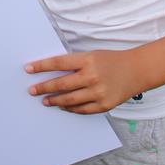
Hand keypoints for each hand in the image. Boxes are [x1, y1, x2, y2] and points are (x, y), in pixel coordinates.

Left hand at [25, 49, 145, 113]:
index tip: (28, 69)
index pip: (59, 63)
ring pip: (70, 99)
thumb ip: (74, 64)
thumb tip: (51, 72)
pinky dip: (71, 108)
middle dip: (44, 87)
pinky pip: (83, 109)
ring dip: (55, 100)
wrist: (137, 70)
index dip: (42, 66)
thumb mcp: (92, 56)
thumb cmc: (111, 60)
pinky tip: (62, 106)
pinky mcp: (105, 105)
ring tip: (44, 100)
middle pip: (62, 84)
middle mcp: (92, 76)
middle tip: (32, 90)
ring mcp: (99, 92)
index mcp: (87, 60)